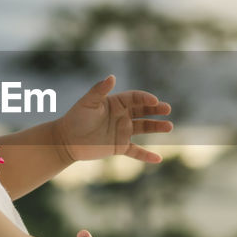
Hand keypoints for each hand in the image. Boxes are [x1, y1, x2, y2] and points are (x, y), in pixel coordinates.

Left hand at [54, 75, 172, 163]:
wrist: (67, 140)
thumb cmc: (76, 118)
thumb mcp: (88, 103)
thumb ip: (99, 90)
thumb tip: (112, 77)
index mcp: (116, 103)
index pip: (135, 98)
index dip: (145, 99)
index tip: (154, 101)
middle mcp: (122, 116)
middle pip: (143, 111)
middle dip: (156, 110)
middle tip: (168, 109)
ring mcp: (122, 131)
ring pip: (144, 128)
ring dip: (156, 127)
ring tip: (169, 126)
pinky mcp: (119, 146)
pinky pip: (136, 151)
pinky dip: (146, 155)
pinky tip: (158, 159)